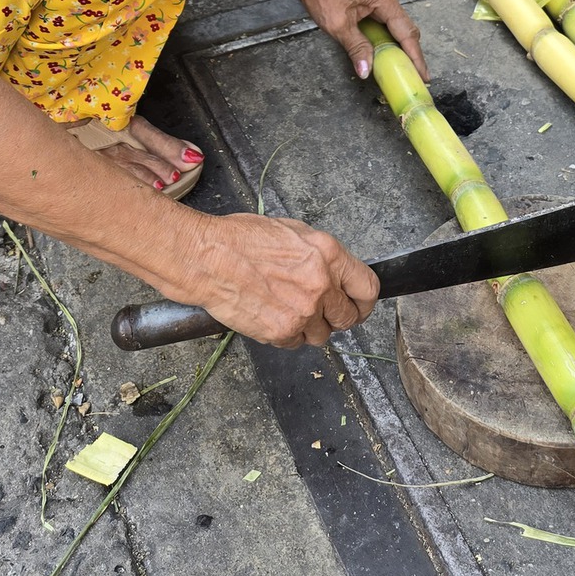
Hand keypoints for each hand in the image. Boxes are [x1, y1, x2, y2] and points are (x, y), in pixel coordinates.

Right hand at [184, 212, 378, 346]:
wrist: (206, 258)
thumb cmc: (240, 240)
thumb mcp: (293, 232)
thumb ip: (321, 256)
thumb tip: (336, 272)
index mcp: (328, 254)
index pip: (367, 288)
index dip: (364, 301)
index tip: (359, 305)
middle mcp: (321, 284)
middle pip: (349, 318)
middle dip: (337, 317)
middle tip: (321, 312)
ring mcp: (303, 311)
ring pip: (322, 335)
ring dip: (310, 327)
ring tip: (287, 309)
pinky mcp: (282, 331)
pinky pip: (295, 343)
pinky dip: (287, 335)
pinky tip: (271, 315)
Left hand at [275, 0, 429, 81]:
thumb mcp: (338, 24)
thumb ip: (356, 48)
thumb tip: (367, 70)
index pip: (406, 32)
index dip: (415, 56)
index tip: (423, 75)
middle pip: (404, 28)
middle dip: (410, 52)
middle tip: (414, 75)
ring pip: (393, 25)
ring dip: (397, 45)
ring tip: (401, 67)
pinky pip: (382, 21)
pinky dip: (384, 37)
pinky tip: (382, 50)